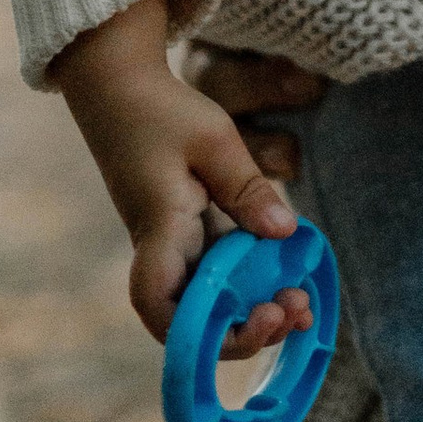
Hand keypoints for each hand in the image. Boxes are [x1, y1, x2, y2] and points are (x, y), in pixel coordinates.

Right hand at [51, 0, 313, 351]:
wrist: (119, 88)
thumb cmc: (160, 110)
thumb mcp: (213, 139)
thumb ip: (246, 188)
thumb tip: (286, 233)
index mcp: (159, 229)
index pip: (159, 303)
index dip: (198, 333)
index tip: (255, 318)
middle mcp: (161, 249)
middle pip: (192, 319)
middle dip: (244, 331)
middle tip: (298, 309)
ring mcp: (173, 245)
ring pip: (208, 300)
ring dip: (253, 309)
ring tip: (303, 303)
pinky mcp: (185, 235)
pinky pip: (217, 273)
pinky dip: (250, 282)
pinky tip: (288, 275)